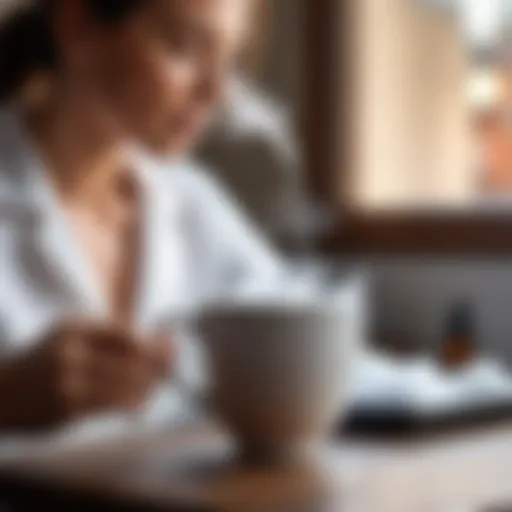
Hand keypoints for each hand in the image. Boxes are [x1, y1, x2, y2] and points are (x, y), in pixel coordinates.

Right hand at [0, 321, 174, 430]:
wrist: (2, 393)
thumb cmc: (46, 361)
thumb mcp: (72, 336)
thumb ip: (110, 335)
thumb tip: (157, 340)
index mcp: (75, 327)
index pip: (126, 333)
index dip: (153, 341)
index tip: (172, 345)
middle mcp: (73, 350)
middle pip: (131, 357)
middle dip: (158, 363)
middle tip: (172, 368)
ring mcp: (69, 378)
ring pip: (126, 381)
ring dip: (149, 385)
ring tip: (157, 387)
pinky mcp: (68, 405)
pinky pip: (112, 404)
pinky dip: (134, 403)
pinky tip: (143, 405)